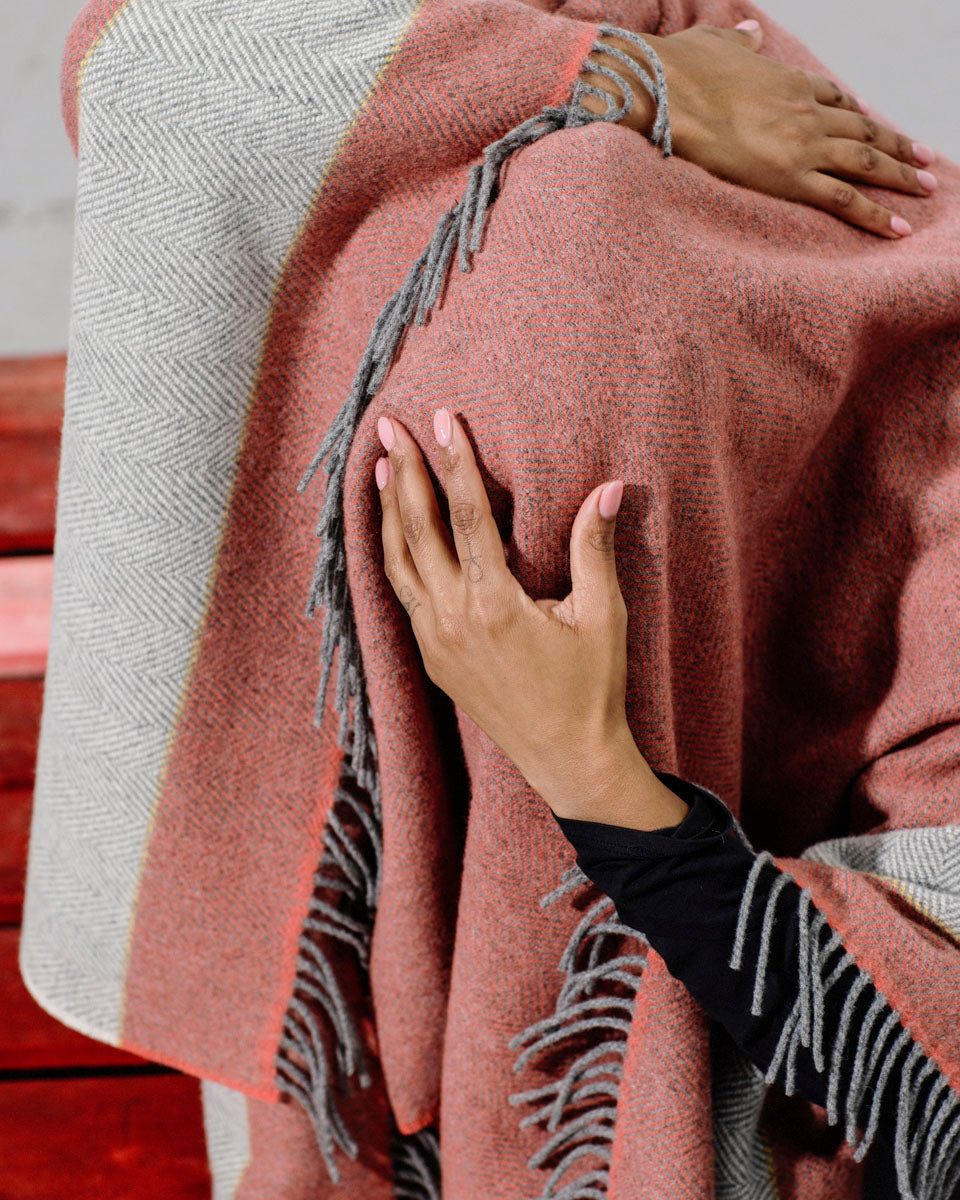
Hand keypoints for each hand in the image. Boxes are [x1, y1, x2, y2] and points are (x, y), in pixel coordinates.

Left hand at [372, 408, 688, 828]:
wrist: (567, 759)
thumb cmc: (591, 689)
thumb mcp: (602, 617)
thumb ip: (594, 550)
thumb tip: (609, 490)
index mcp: (494, 605)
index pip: (468, 516)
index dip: (455, 462)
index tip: (443, 419)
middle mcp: (453, 621)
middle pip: (417, 531)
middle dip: (403, 473)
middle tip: (388, 428)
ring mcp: (435, 642)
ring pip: (397, 563)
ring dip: (387, 512)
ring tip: (381, 468)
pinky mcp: (432, 659)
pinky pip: (402, 595)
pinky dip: (394, 555)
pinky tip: (395, 531)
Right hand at [578, 20, 937, 238]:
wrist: (668, 92)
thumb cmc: (682, 69)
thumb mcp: (716, 42)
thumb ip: (738, 40)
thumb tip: (750, 30)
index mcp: (790, 81)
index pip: (835, 99)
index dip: (857, 114)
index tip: (873, 124)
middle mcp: (806, 112)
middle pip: (863, 131)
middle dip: (897, 146)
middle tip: (924, 159)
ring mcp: (803, 145)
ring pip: (866, 163)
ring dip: (901, 176)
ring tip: (926, 188)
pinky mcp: (790, 178)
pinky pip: (844, 198)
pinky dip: (876, 213)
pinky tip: (898, 225)